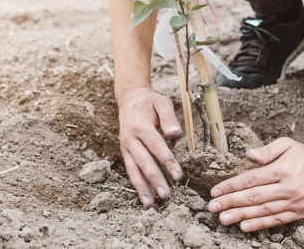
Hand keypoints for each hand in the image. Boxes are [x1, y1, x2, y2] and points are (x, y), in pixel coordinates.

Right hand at [118, 87, 183, 206]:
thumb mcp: (161, 102)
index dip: (167, 161)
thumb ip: (169, 117)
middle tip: (166, 194)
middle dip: (154, 179)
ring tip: (151, 203)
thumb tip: (175, 134)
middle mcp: (130, 138)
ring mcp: (125, 147)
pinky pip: (131, 170)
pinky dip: (137, 184)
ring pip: (134, 169)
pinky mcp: (125, 152)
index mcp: (141, 126)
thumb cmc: (149, 102)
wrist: (129, 100)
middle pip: (143, 161)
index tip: (178, 175)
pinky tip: (145, 196)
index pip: (156, 146)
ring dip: (142, 187)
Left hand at [208, 137, 303, 230]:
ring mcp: (294, 202)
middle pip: (253, 197)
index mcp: (281, 169)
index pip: (251, 179)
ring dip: (241, 216)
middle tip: (212, 207)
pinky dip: (260, 225)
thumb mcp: (285, 144)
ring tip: (223, 219)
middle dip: (230, 203)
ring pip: (263, 211)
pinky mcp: (299, 212)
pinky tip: (244, 227)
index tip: (215, 191)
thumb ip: (266, 151)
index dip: (231, 186)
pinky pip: (276, 220)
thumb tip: (247, 154)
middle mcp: (287, 187)